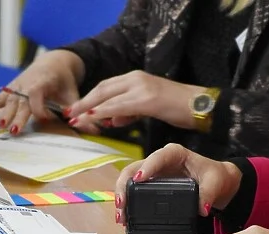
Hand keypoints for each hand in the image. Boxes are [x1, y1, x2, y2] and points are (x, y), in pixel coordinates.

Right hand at [0, 50, 84, 134]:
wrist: (54, 62)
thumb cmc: (64, 80)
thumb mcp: (73, 95)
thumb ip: (79, 112)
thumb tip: (95, 129)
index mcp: (42, 82)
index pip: (37, 97)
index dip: (41, 110)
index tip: (47, 120)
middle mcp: (26, 83)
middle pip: (21, 102)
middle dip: (18, 117)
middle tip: (15, 131)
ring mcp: (17, 86)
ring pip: (9, 102)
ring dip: (4, 114)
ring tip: (1, 126)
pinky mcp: (12, 90)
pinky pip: (0, 98)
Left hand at [67, 71, 203, 130]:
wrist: (200, 105)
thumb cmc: (176, 108)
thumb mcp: (147, 108)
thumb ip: (128, 112)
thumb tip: (111, 119)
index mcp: (135, 78)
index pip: (105, 87)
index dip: (88, 98)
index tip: (75, 109)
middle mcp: (136, 78)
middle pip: (102, 89)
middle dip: (83, 103)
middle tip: (69, 115)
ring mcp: (141, 87)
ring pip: (108, 97)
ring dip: (90, 109)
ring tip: (78, 120)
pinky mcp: (148, 99)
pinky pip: (120, 106)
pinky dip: (104, 112)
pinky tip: (95, 118)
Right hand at [113, 143, 242, 224]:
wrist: (216, 184)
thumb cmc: (214, 176)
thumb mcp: (215, 182)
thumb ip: (209, 193)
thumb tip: (202, 208)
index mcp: (174, 154)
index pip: (158, 156)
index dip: (147, 167)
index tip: (139, 178)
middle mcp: (159, 161)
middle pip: (134, 168)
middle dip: (124, 185)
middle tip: (122, 203)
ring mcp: (152, 174)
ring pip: (129, 180)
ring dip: (122, 196)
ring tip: (121, 216)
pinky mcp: (149, 186)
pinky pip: (133, 192)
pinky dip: (127, 204)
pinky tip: (125, 218)